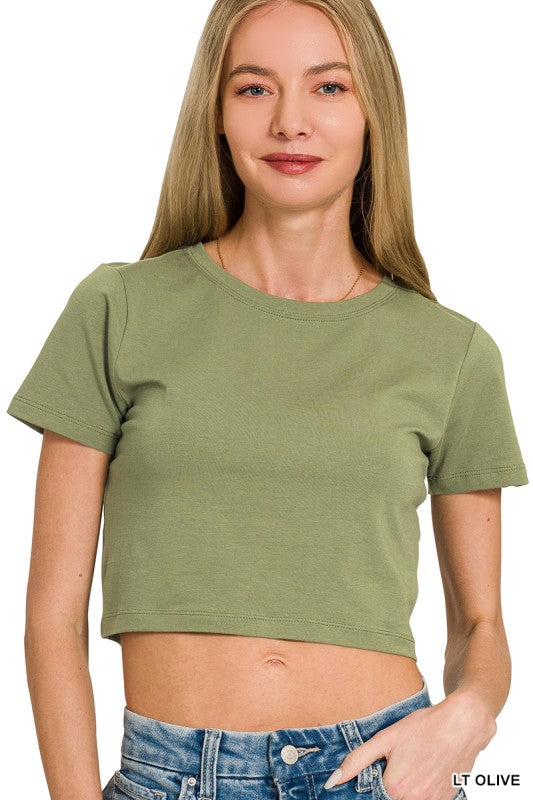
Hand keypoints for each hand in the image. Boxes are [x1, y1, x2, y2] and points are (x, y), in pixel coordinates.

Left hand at [323, 688, 496, 798]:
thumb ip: (356, 761)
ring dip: (406, 790)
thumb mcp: (385, 739)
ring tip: (413, 765)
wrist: (463, 725)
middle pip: (391, 798)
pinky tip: (425, 771)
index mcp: (394, 788)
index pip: (373, 796)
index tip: (381, 770)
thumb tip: (332, 782)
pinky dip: (421, 791)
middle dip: (389, 786)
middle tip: (399, 764)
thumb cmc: (424, 727)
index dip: (373, 785)